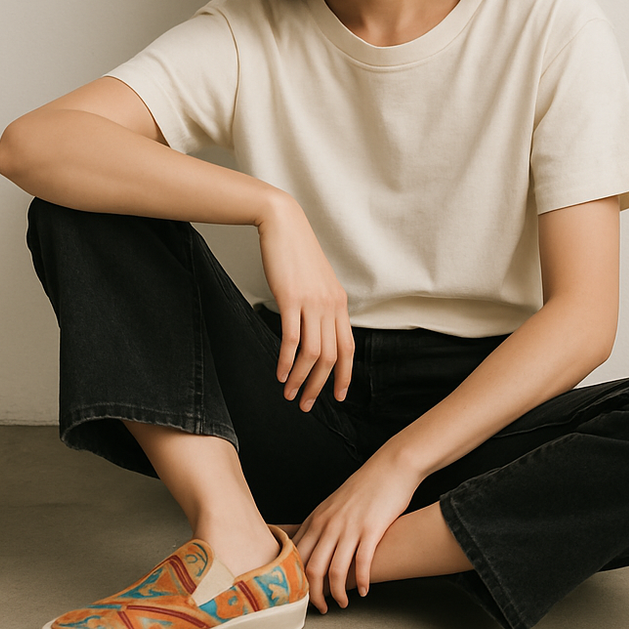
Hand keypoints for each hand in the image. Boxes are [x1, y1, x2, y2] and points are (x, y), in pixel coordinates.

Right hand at [256, 194, 353, 409]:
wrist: (284, 224)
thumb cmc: (297, 254)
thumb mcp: (317, 282)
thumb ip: (322, 306)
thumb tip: (317, 331)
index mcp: (339, 303)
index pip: (348, 348)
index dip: (343, 375)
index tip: (336, 396)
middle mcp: (331, 305)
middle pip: (330, 357)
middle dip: (319, 386)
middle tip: (306, 404)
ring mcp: (312, 302)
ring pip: (312, 353)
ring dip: (301, 379)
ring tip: (289, 394)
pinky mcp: (291, 298)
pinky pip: (292, 338)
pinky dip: (287, 361)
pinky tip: (280, 373)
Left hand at [293, 449, 420, 611]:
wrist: (391, 466)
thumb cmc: (364, 486)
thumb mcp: (334, 503)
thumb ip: (321, 524)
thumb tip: (310, 546)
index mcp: (317, 518)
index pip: (297, 555)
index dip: (296, 580)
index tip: (301, 594)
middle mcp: (329, 524)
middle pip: (312, 568)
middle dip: (314, 595)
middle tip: (322, 607)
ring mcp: (349, 527)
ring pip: (335, 571)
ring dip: (337, 594)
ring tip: (343, 603)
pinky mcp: (371, 529)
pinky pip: (362, 564)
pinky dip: (362, 582)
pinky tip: (365, 590)